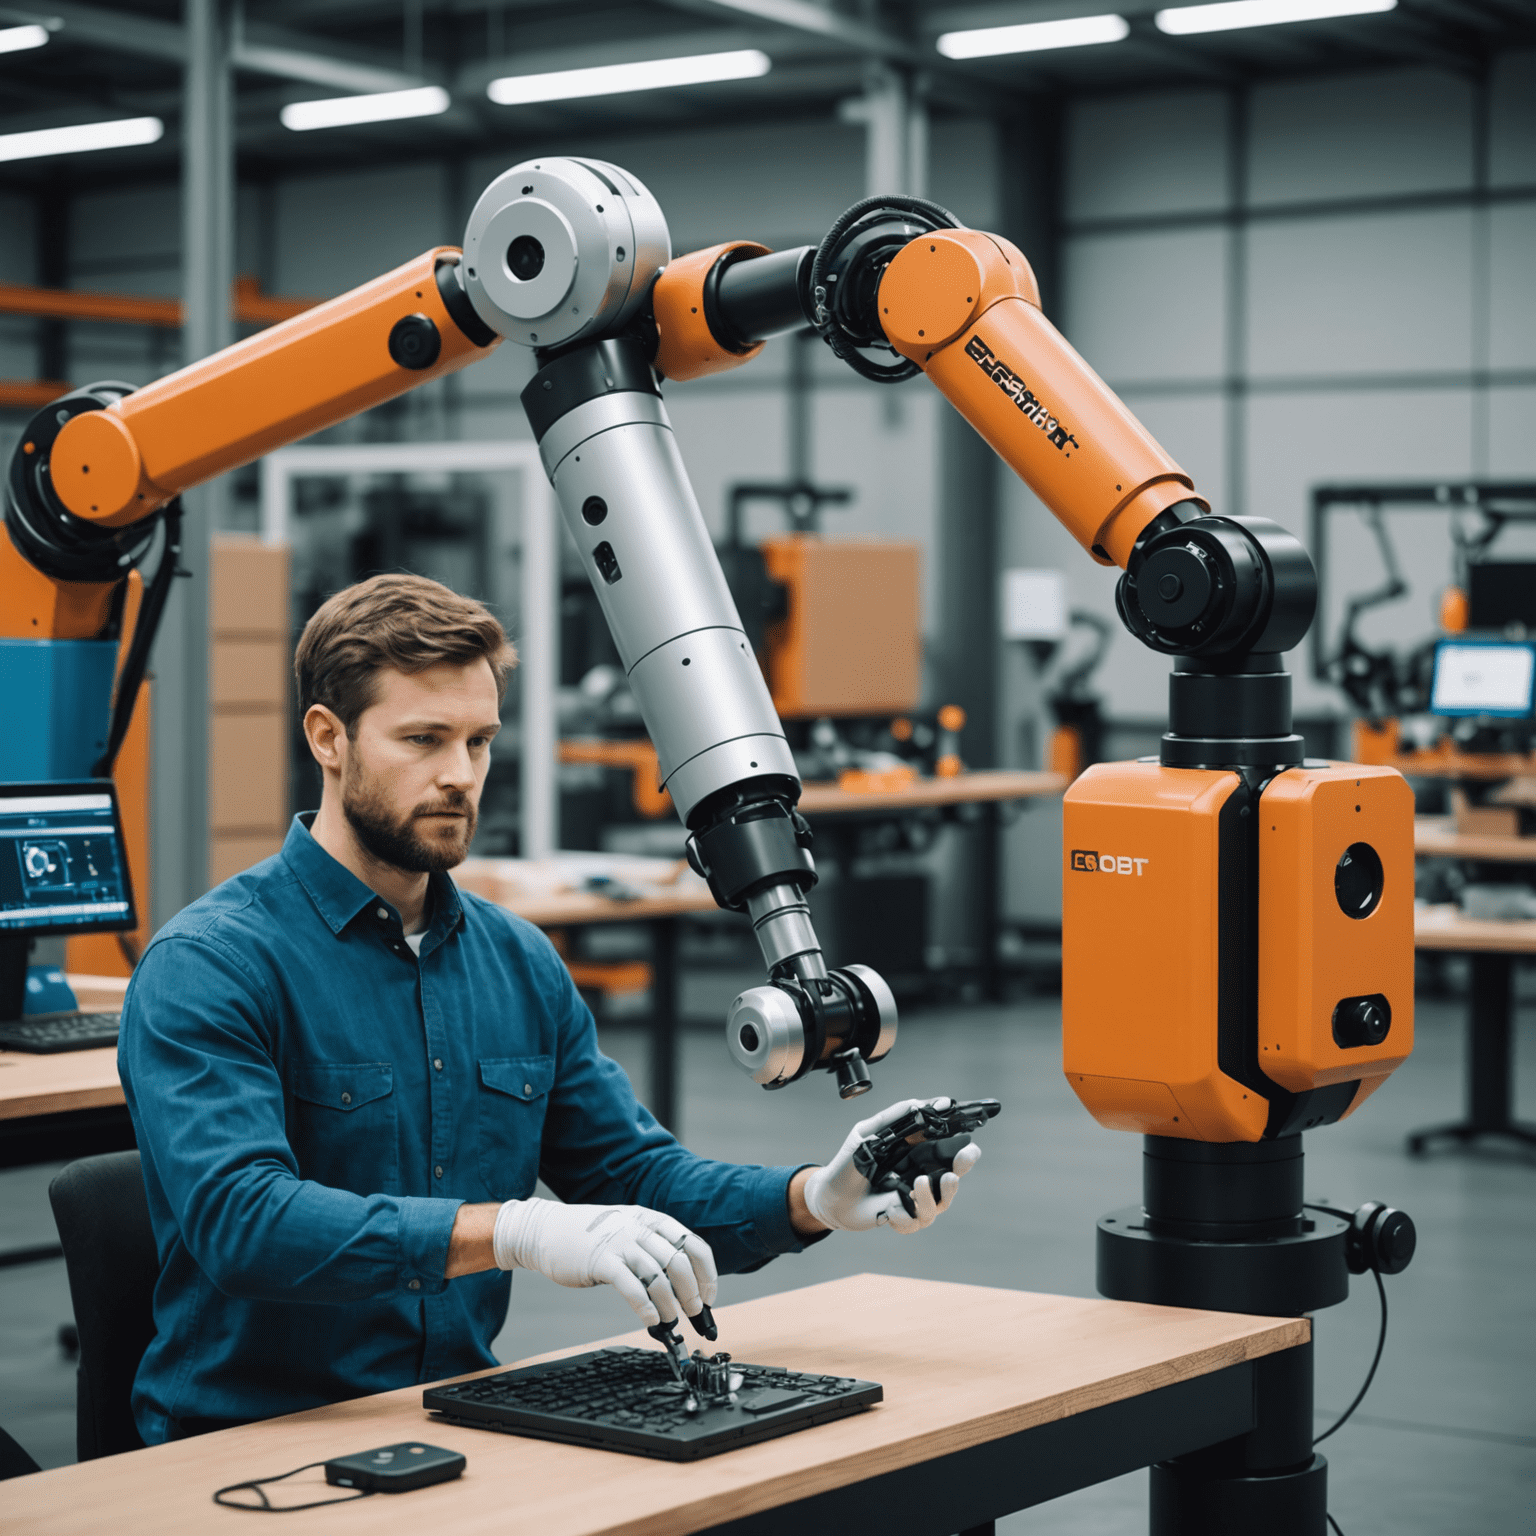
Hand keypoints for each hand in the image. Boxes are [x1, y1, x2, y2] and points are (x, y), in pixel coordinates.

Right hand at [492, 1199, 717, 1327]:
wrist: (546, 1230)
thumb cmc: (589, 1237)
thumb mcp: (627, 1230)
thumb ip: (651, 1247)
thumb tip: (681, 1283)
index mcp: (651, 1219)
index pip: (693, 1244)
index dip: (706, 1273)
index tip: (709, 1296)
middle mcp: (639, 1228)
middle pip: (679, 1262)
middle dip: (692, 1293)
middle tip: (694, 1313)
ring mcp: (620, 1243)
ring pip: (658, 1276)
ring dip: (670, 1304)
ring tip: (671, 1320)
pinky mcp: (601, 1261)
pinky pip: (631, 1286)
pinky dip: (645, 1306)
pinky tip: (650, 1319)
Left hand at [801, 1097, 981, 1233]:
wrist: (829, 1195)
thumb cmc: (850, 1162)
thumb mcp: (868, 1132)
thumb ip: (894, 1117)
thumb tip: (921, 1103)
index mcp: (916, 1156)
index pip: (946, 1150)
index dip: (961, 1147)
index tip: (969, 1141)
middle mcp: (920, 1178)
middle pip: (952, 1177)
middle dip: (961, 1169)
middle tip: (961, 1163)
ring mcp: (913, 1201)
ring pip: (938, 1205)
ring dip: (930, 1196)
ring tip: (917, 1183)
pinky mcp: (903, 1220)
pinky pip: (914, 1223)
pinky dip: (903, 1217)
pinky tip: (889, 1210)